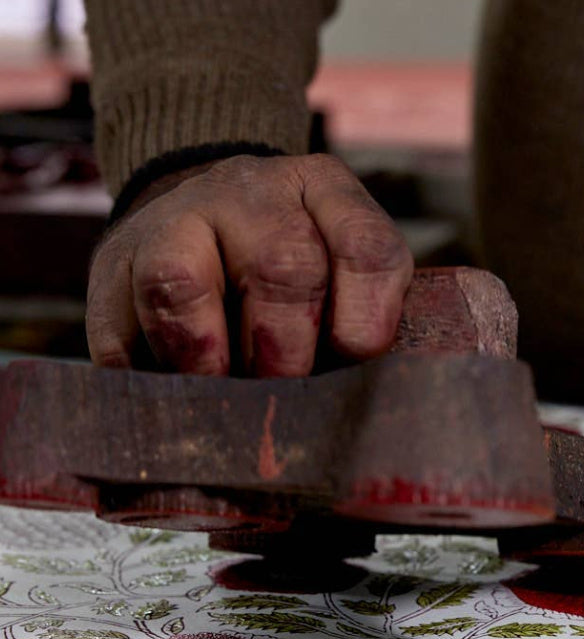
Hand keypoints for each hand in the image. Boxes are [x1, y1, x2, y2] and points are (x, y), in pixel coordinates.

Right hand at [86, 154, 413, 376]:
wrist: (200, 208)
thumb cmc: (295, 266)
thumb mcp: (343, 269)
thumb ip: (360, 319)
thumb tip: (353, 396)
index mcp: (323, 191)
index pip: (364, 249)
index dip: (365, 318)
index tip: (352, 360)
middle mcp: (251, 192)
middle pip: (279, 267)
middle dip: (285, 349)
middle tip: (283, 392)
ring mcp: (173, 218)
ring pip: (178, 285)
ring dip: (205, 358)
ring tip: (219, 391)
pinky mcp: (113, 262)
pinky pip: (119, 330)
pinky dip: (147, 375)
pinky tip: (172, 391)